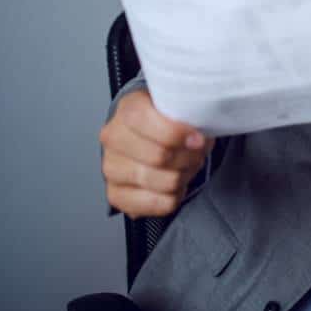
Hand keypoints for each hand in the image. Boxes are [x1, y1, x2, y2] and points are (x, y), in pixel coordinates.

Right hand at [99, 90, 214, 218]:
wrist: (152, 137)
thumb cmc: (169, 121)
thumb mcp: (180, 107)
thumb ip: (188, 114)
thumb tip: (199, 136)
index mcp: (129, 108)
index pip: (144, 120)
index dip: (176, 133)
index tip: (198, 139)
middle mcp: (114, 137)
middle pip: (158, 156)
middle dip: (188, 157)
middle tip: (197, 153)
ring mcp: (111, 167)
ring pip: (161, 182)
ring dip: (184, 176)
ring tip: (187, 167)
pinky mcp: (116, 194)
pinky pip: (157, 204)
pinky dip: (175, 196)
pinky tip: (176, 185)